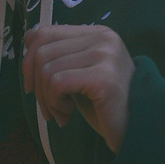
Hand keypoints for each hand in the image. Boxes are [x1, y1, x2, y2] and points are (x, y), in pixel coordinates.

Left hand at [22, 23, 132, 152]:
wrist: (137, 131)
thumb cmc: (104, 106)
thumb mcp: (78, 75)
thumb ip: (59, 56)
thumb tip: (27, 41)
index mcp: (96, 33)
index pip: (44, 33)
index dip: (28, 61)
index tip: (32, 87)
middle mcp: (103, 38)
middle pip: (41, 51)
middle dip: (36, 86)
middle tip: (48, 109)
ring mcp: (105, 55)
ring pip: (47, 69)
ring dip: (47, 99)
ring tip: (62, 114)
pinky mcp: (103, 77)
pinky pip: (57, 83)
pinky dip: (55, 103)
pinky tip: (68, 115)